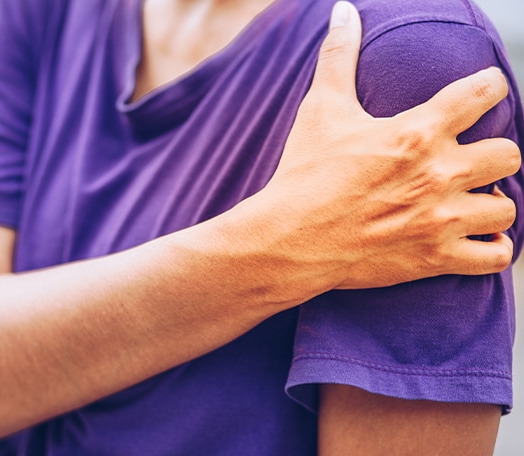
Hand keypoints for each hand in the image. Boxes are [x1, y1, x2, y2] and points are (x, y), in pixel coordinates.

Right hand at [229, 1, 519, 296]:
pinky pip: (495, 256)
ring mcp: (440, 219)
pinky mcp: (435, 258)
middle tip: (470, 159)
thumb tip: (343, 11)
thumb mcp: (320, 110)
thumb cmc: (304, 173)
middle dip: (495, 152)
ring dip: (493, 202)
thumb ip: (338, 56)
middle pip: (510, 153)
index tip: (481, 93)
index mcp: (416, 132)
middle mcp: (438, 174)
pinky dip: (491, 249)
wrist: (289, 239)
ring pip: (507, 208)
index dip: (489, 87)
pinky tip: (473, 239)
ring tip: (471, 200)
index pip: (484, 93)